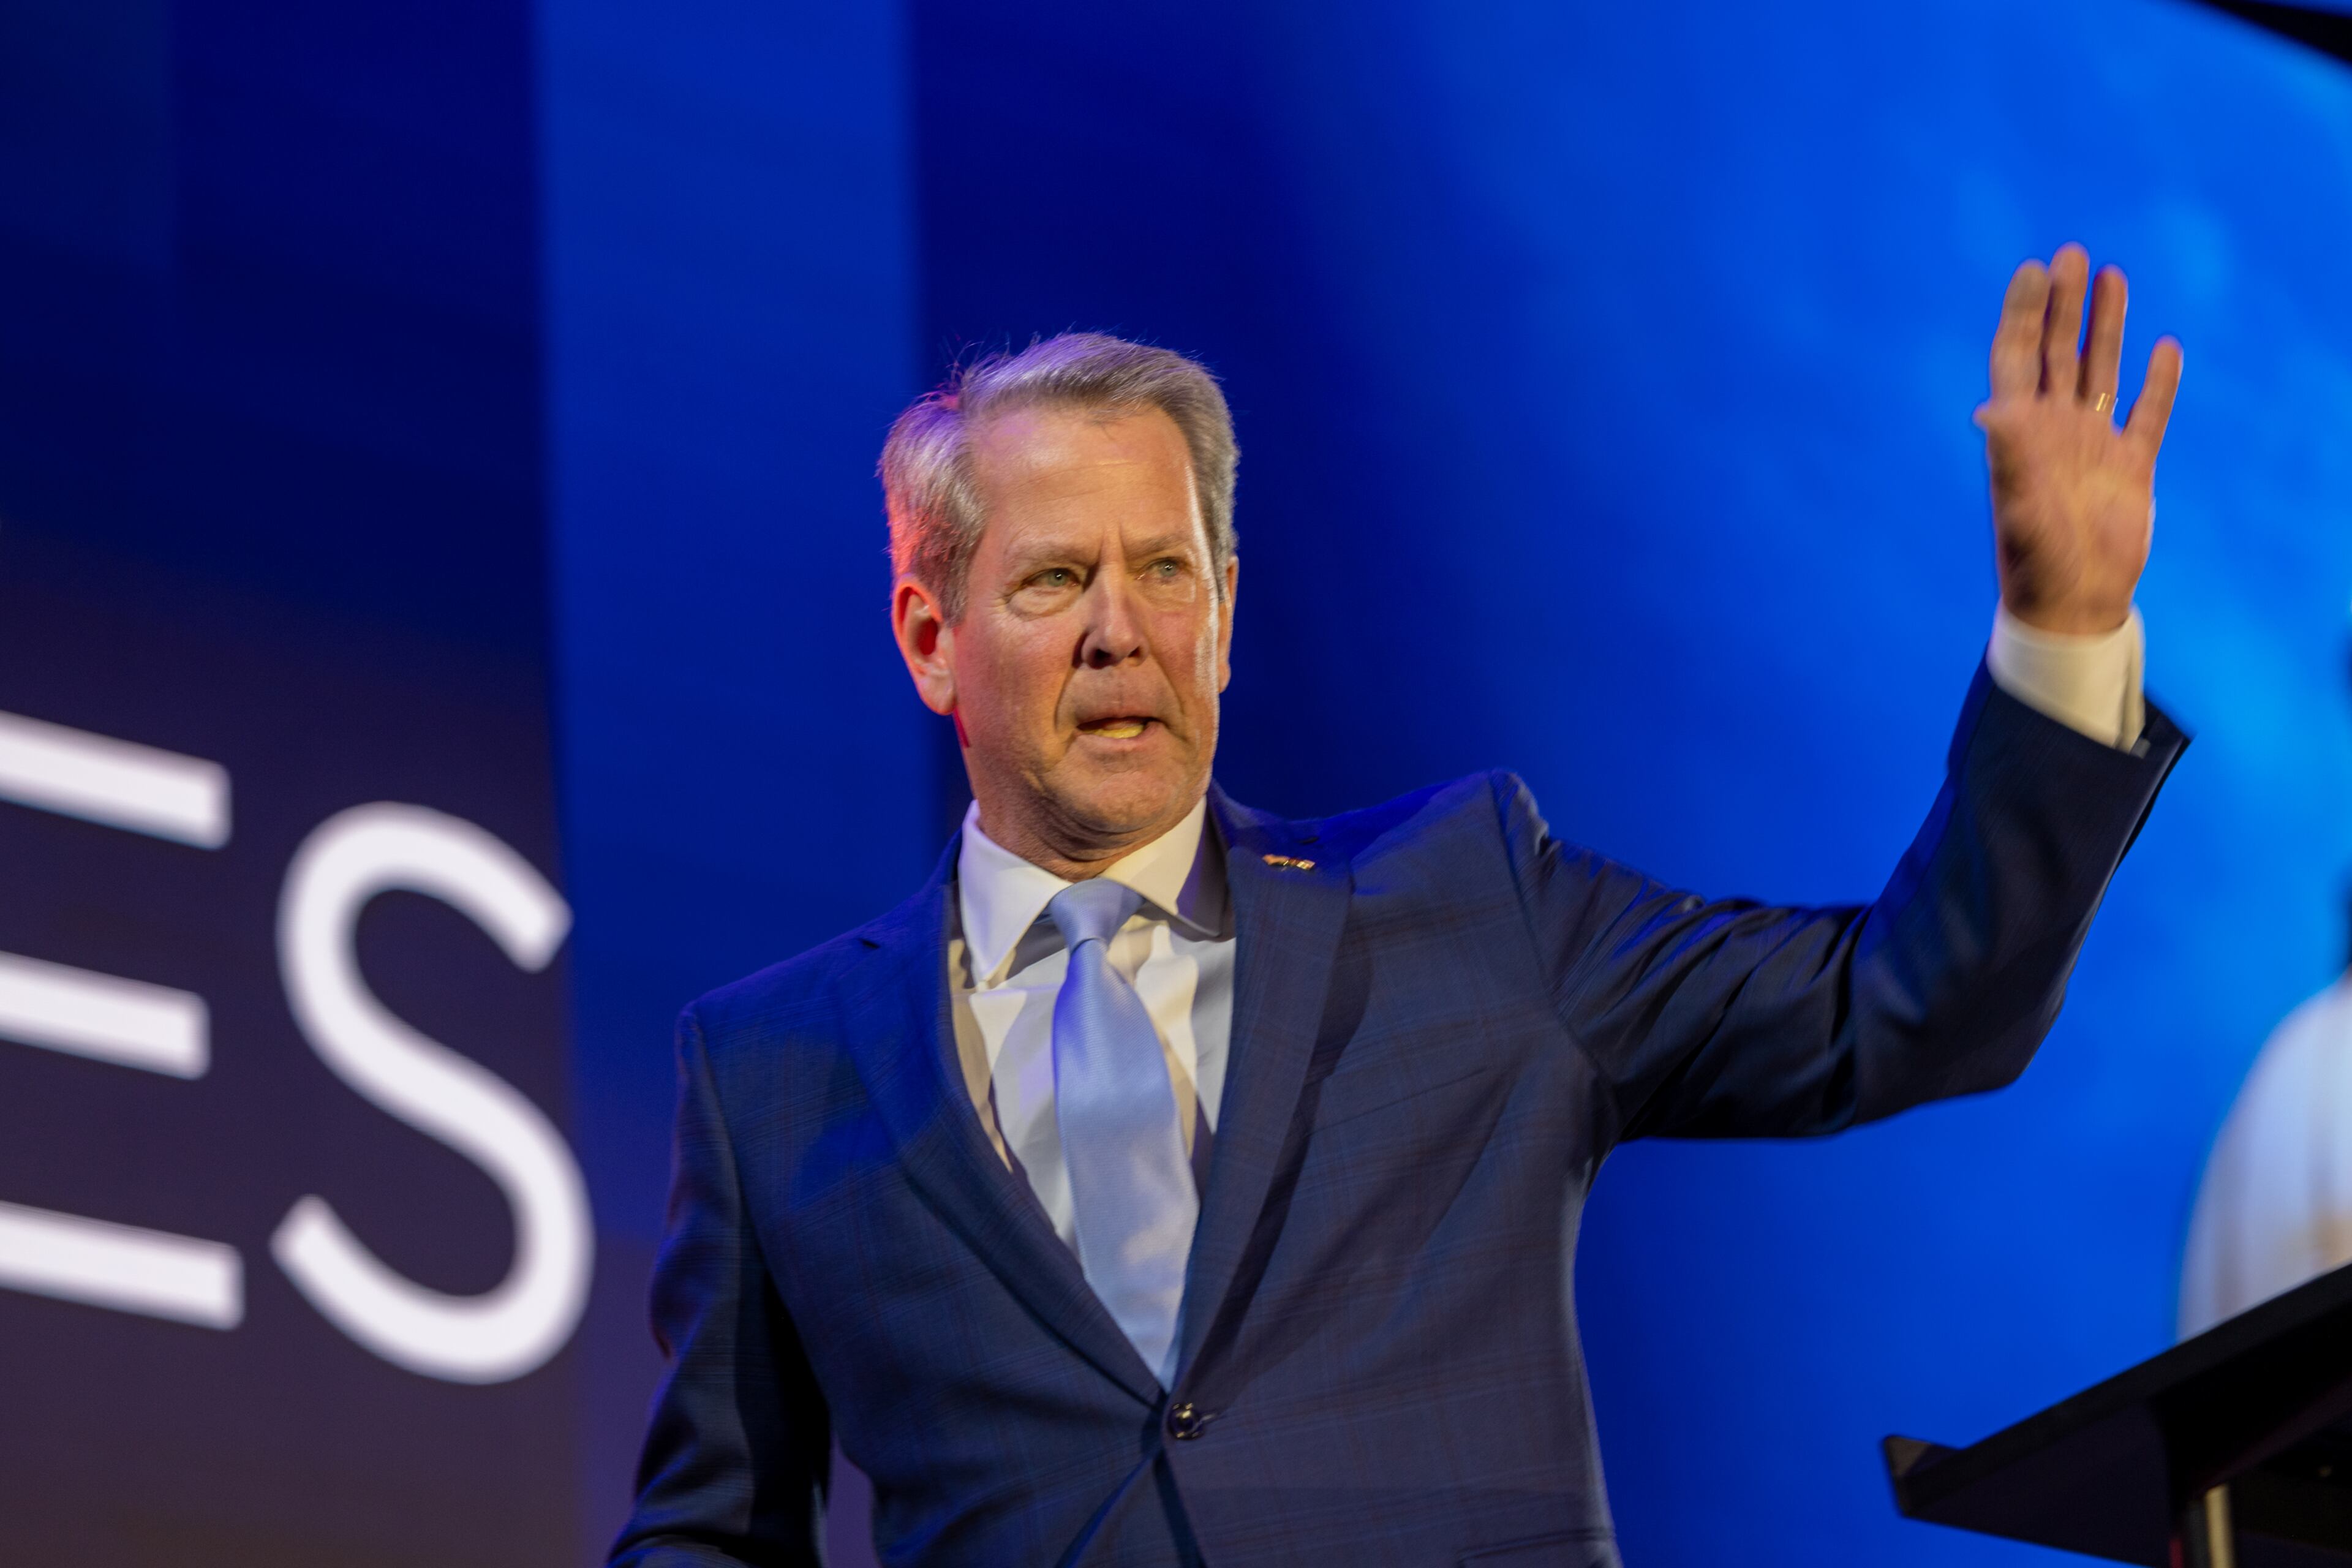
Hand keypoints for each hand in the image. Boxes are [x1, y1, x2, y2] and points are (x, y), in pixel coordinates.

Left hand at [1978, 244, 2182, 634]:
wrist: (2074, 605)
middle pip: (2056, 352)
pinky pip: (2147, 413)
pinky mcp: (2131, 466)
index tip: (2032, 268)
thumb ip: (2009, 459)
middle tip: (2072, 252)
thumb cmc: (2037, 565)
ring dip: (2105, 326)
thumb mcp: (2020, 510)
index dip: (2022, 314)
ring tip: (2111, 275)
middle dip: (2063, 304)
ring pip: (2098, 371)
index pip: (2016, 359)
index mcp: (2019, 434)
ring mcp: (2092, 444)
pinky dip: (2157, 382)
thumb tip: (1989, 410)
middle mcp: (2053, 430)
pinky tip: (2166, 347)